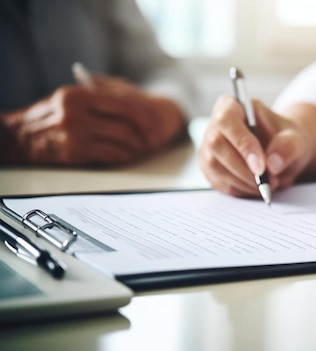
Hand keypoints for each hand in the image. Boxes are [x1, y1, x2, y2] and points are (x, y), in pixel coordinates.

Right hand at [0, 75, 184, 165]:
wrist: (20, 136)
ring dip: (134, 148)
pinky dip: (122, 156)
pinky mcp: (75, 153)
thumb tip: (131, 103)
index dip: (141, 114)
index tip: (152, 121)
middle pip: (124, 126)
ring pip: (120, 143)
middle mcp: (77, 114)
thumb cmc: (49, 116)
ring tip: (138, 149)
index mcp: (79, 95)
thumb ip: (96, 97)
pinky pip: (110, 155)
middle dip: (141, 136)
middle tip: (148, 140)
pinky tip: (124, 155)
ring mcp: (76, 135)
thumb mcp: (68, 98)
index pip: (122, 103)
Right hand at [199, 96, 315, 196]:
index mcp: (233, 106)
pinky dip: (240, 190)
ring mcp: (209, 148)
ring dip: (242, 181)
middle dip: (243, 168)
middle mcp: (215, 125)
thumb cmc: (286, 140)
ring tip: (267, 185)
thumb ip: (288, 147)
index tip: (261, 167)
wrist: (283, 154)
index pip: (227, 119)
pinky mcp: (210, 169)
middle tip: (269, 181)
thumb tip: (272, 164)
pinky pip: (218, 182)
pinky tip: (256, 187)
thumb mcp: (296, 139)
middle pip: (216, 144)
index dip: (242, 143)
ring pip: (214, 166)